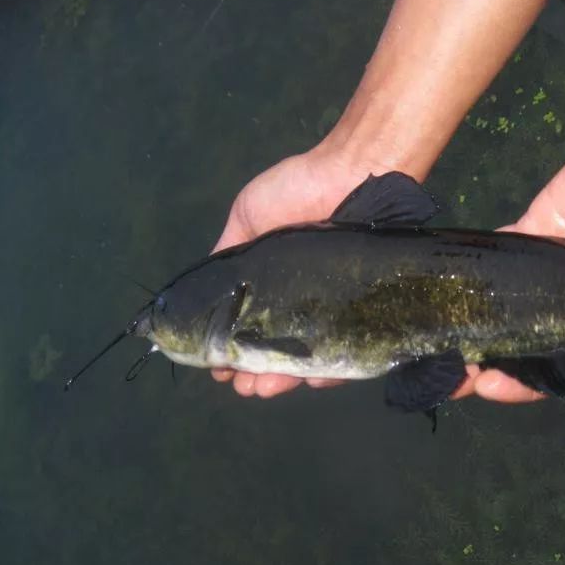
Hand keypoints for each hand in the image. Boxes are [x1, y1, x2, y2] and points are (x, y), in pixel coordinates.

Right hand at [211, 148, 394, 396]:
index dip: (234, 351)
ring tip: (265, 389)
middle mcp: (304, 300)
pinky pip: (350, 350)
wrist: (352, 175)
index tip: (218, 368)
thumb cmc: (295, 192)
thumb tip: (200, 295)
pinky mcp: (364, 312)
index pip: (251, 326)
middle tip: (243, 386)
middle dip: (258, 373)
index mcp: (274, 282)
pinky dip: (330, 370)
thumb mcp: (246, 219)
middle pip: (280, 349)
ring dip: (286, 379)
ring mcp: (335, 308)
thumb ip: (227, 256)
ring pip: (311, 357)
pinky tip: (311, 379)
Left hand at [454, 120, 564, 401]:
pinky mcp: (535, 234)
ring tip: (435, 335)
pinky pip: (500, 254)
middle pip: (519, 342)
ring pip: (501, 305)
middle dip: (483, 359)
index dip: (520, 385)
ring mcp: (548, 272)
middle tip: (445, 369)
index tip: (485, 387)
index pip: (553, 369)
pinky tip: (445, 283)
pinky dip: (475, 267)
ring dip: (470, 319)